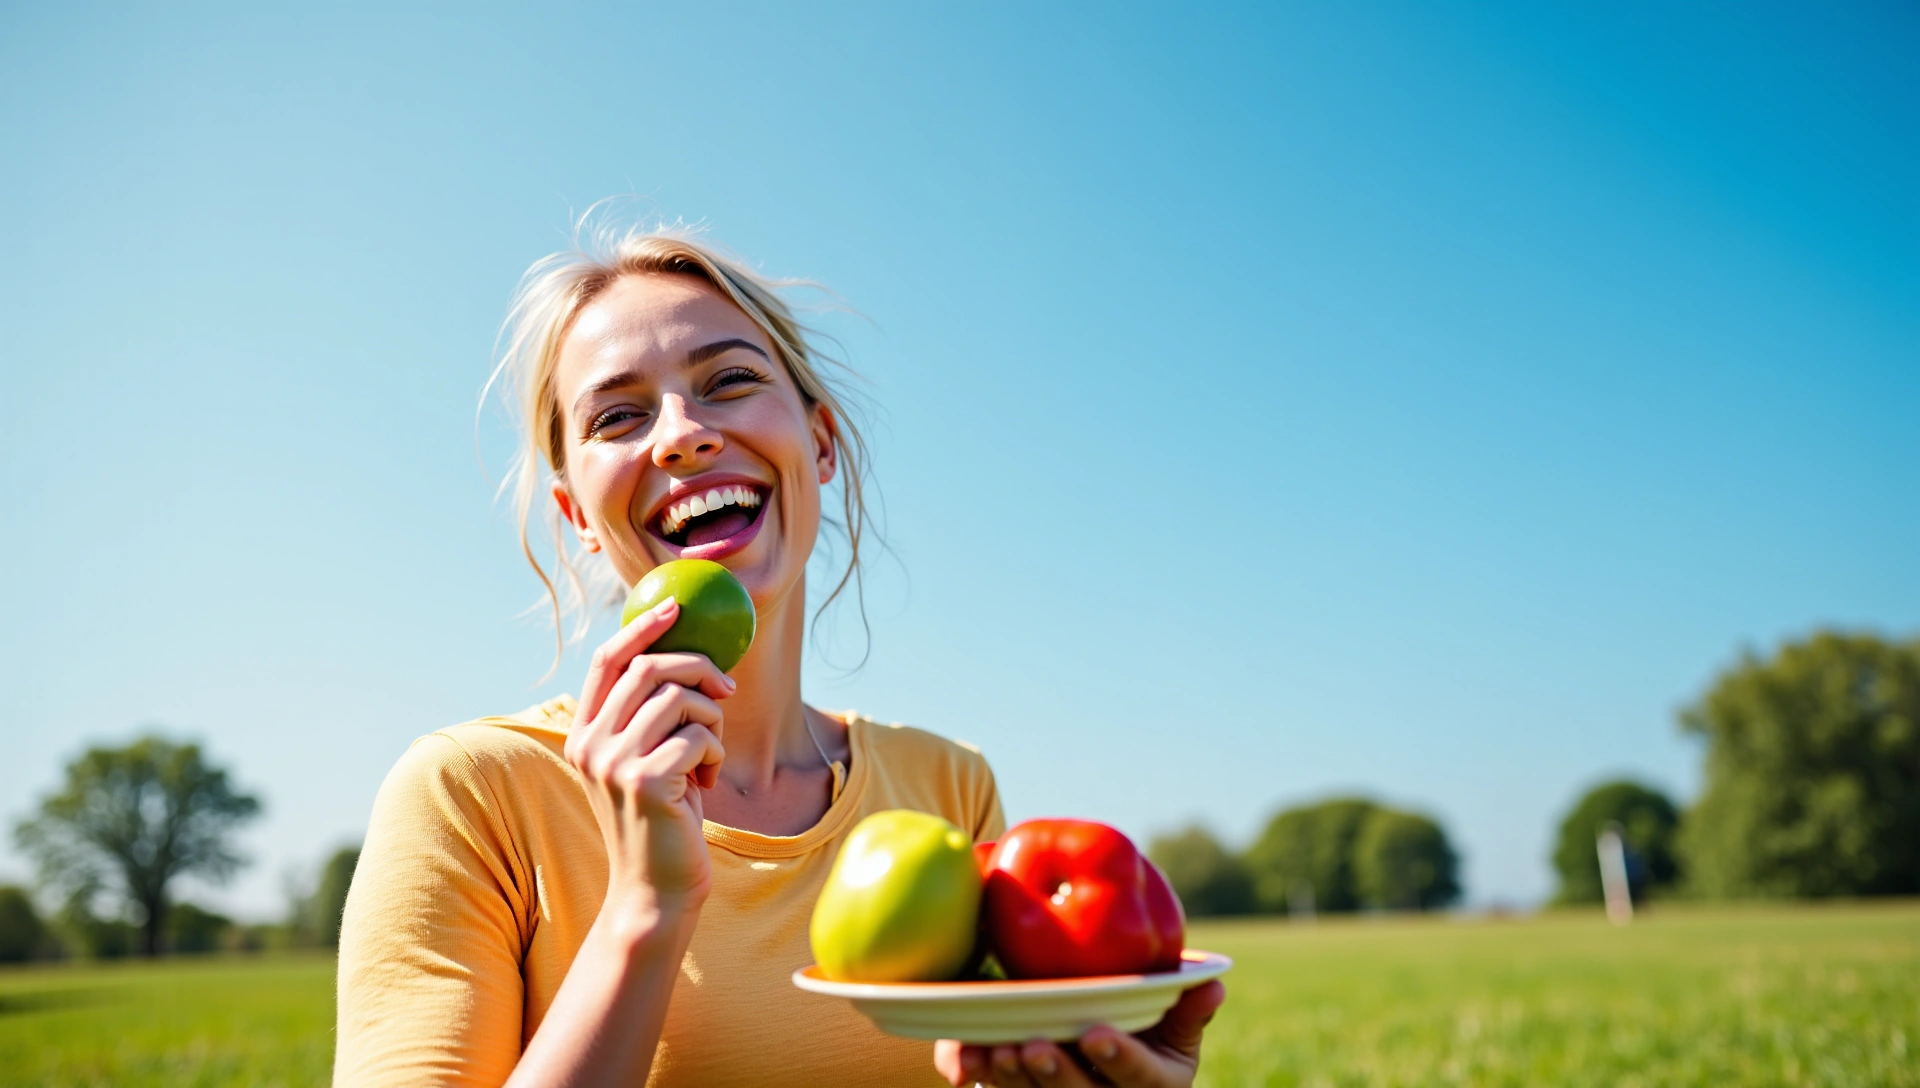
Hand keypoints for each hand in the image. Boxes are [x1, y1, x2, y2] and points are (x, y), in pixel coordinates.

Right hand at [565, 597, 734, 913]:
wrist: (655, 889)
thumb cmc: (663, 821)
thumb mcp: (646, 760)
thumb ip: (649, 716)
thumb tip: (684, 654)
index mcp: (583, 734)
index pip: (606, 660)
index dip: (641, 627)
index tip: (675, 607)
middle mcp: (589, 744)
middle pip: (650, 669)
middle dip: (699, 670)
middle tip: (726, 690)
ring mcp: (613, 762)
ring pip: (680, 700)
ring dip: (712, 721)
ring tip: (711, 758)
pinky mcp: (645, 781)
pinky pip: (699, 737)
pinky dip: (716, 754)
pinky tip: (708, 785)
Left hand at [934, 981, 1224, 1087]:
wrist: (1106, 1046)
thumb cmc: (1148, 1027)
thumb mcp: (1174, 1025)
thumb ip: (1187, 1007)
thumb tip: (1213, 982)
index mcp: (1159, 1083)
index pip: (1141, 1076)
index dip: (1121, 1057)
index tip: (1095, 1033)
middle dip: (1057, 1075)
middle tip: (1031, 1046)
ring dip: (1017, 1079)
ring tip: (999, 1050)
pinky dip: (989, 1076)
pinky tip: (973, 1055)